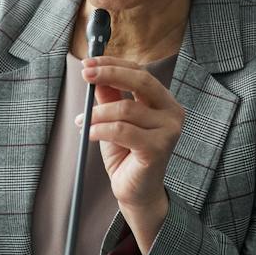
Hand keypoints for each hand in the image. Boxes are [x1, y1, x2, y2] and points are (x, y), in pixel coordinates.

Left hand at [78, 56, 184, 251]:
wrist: (136, 191)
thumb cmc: (126, 154)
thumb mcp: (113, 120)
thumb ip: (109, 97)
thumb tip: (95, 72)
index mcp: (164, 102)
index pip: (140, 72)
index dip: (113, 64)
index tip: (88, 63)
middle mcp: (172, 112)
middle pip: (141, 81)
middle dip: (109, 74)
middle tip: (85, 74)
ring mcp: (169, 131)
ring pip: (126, 109)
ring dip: (97, 113)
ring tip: (83, 122)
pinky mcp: (158, 148)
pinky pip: (122, 130)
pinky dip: (100, 130)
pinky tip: (89, 134)